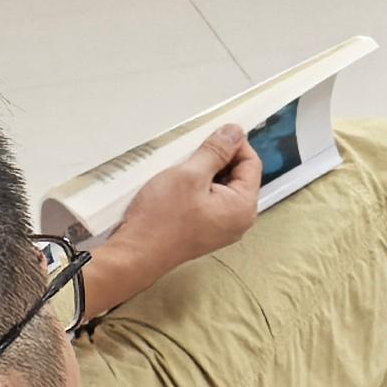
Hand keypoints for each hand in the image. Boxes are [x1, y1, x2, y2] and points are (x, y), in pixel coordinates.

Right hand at [119, 127, 263, 275]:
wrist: (135, 254)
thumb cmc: (161, 219)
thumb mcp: (190, 174)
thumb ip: (217, 151)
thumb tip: (235, 132)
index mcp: (243, 207)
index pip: (251, 164)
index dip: (235, 145)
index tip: (215, 134)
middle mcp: (238, 220)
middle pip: (239, 176)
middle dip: (219, 159)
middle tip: (194, 152)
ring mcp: (222, 228)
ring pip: (223, 187)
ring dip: (206, 172)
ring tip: (184, 168)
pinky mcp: (205, 230)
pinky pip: (210, 200)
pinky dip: (199, 187)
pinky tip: (180, 184)